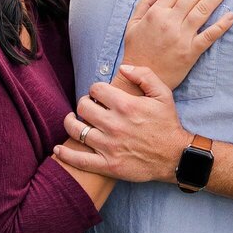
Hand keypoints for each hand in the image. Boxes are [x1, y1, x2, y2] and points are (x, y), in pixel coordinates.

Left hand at [55, 66, 190, 184]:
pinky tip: (58, 149)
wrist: (175, 156)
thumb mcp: (163, 94)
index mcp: (126, 106)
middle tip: (89, 107)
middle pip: (83, 107)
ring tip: (73, 121)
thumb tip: (122, 67)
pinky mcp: (108, 165)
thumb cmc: (167, 124)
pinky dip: (65, 154)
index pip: (95, 89)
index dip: (95, 89)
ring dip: (71, 123)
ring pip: (76, 130)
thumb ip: (144, 75)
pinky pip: (79, 160)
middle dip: (84, 104)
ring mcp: (109, 146)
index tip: (99, 95)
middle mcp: (114, 125)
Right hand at [121, 0, 232, 89]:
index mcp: (156, 12)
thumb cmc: (136, 50)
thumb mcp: (132, 23)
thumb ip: (146, 3)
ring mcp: (182, 37)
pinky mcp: (190, 52)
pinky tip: (232, 14)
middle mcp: (170, 21)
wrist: (139, 79)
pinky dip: (221, 25)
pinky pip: (209, 36)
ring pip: (203, 9)